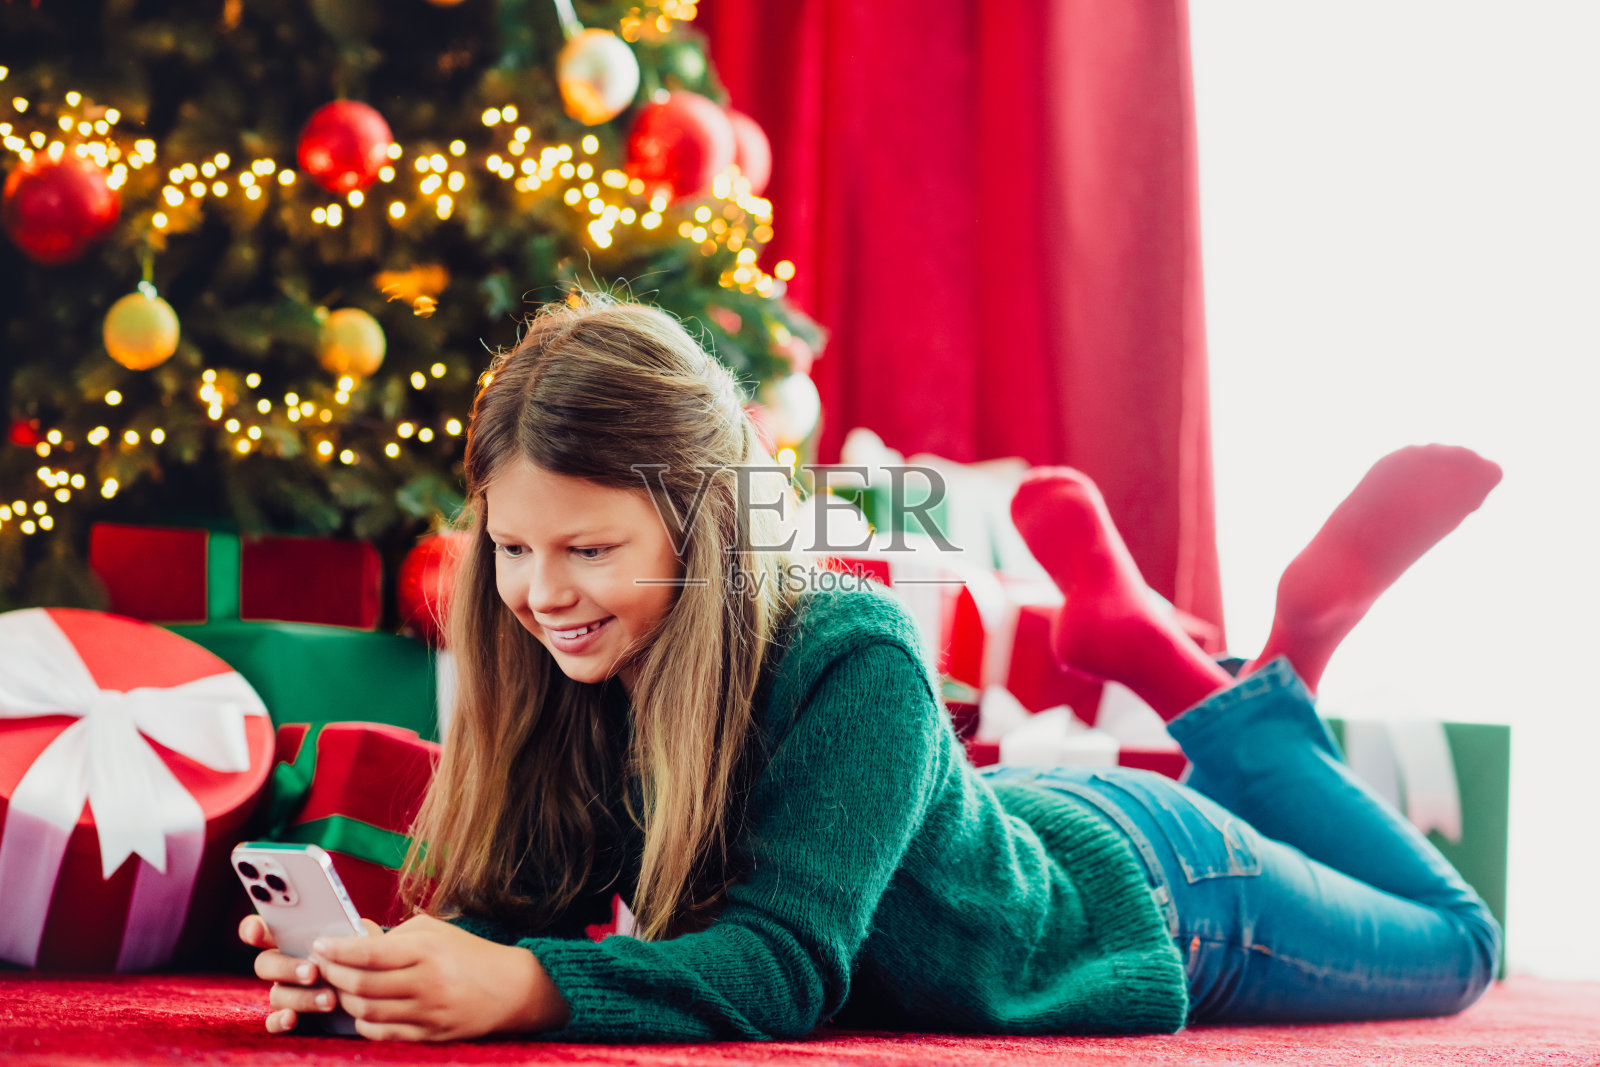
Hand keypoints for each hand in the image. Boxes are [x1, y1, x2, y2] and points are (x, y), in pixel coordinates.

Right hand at [238, 912, 384, 1033]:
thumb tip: (333, 938)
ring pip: (277, 994)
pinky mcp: (292, 1016)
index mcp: (294, 938)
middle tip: (313, 972)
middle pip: (265, 964)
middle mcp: (283, 964)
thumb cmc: (364, 956)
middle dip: (287, 968)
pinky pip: (274, 1022)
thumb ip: (346, 933)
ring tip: (331, 999)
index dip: (253, 929)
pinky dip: (280, 1021)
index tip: (255, 932)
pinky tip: (292, 1018)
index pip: (263, 930)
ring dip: (302, 997)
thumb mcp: (361, 937)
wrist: (376, 989)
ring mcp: (286, 991)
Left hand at [307, 912, 569, 1041]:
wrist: (510, 988)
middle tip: (320, 965)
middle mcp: (427, 982)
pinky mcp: (429, 1035)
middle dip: (333, 974)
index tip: (319, 944)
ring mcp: (428, 1012)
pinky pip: (382, 1033)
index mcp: (428, 950)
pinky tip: (358, 1008)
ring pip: (367, 1011)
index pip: (371, 952)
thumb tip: (353, 936)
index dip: (338, 949)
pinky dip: (362, 1022)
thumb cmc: (467, 953)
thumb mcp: (435, 931)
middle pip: (362, 984)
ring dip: (343, 999)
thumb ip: (393, 934)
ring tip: (337, 985)